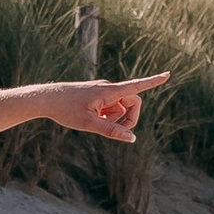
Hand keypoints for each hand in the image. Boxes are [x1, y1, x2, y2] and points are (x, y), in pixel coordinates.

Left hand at [51, 73, 169, 142]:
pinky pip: (110, 107)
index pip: (136, 86)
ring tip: (96, 123)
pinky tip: (91, 119)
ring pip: (120, 108)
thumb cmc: (66, 110)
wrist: (46, 99)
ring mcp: (102, 92)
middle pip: (132, 103)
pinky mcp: (96, 96)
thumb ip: (111, 131)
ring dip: (115, 119)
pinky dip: (107, 116)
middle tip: (119, 133)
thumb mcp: (89, 124)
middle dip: (129, 119)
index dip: (153, 82)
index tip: (168, 75)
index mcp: (109, 91)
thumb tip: (132, 138)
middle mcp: (108, 88)